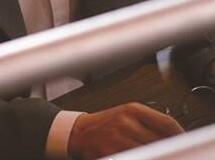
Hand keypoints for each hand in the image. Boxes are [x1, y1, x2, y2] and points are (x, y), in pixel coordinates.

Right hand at [67, 103, 182, 159]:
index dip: (179, 135)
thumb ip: (148, 123)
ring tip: (150, 154)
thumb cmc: (105, 124)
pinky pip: (136, 156)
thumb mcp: (127, 116)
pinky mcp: (112, 150)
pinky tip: (140, 155)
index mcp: (133, 109)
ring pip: (150, 151)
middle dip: (166, 149)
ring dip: (154, 155)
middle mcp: (127, 120)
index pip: (166, 122)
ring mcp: (119, 136)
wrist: (79, 131)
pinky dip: (142, 157)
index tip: (183, 141)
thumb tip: (171, 136)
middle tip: (167, 152)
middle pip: (160, 140)